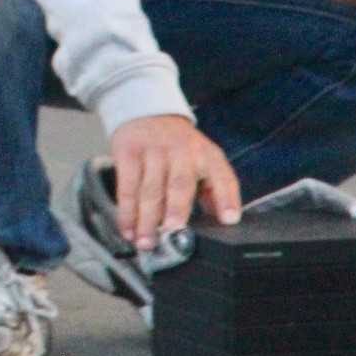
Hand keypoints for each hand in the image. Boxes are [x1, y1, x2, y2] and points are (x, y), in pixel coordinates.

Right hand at [110, 114, 240, 252]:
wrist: (146, 112)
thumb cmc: (178, 146)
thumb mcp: (203, 160)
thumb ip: (214, 190)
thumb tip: (224, 220)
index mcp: (206, 155)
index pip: (222, 176)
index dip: (227, 198)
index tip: (229, 219)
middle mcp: (182, 151)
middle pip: (179, 184)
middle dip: (175, 210)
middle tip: (171, 232)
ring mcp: (153, 151)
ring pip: (149, 190)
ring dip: (146, 220)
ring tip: (145, 242)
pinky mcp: (128, 153)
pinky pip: (126, 187)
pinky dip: (126, 211)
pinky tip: (128, 229)